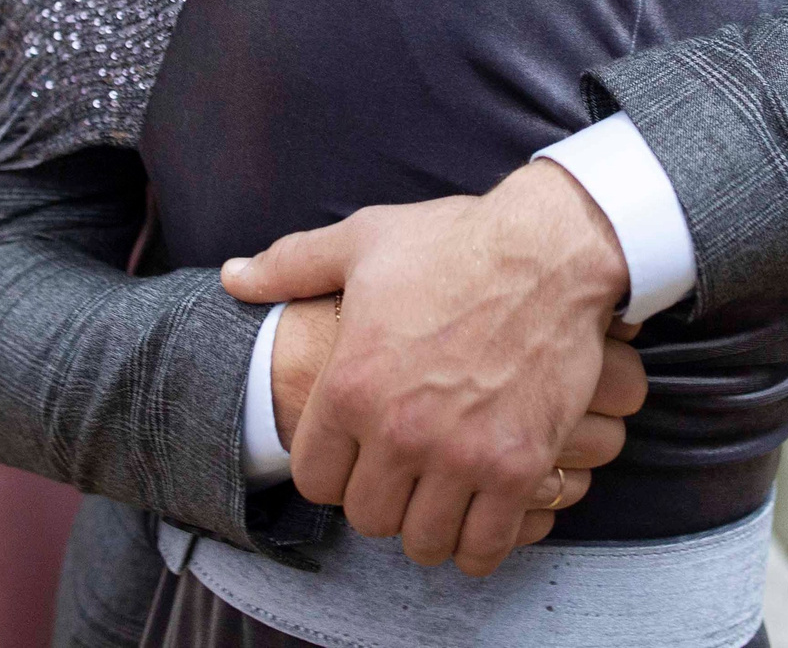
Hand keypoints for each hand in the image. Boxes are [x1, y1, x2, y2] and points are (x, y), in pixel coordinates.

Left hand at [223, 160, 634, 575]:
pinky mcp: (519, 467)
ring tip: (442, 497)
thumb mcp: (363, 241)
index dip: (333, 469)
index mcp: (351, 384)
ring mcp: (461, 454)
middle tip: (404, 474)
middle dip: (382, 498)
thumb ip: (291, 265)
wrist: (553, 249)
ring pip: (423, 542)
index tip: (357, 454)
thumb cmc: (456, 242)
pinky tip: (484, 514)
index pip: (313, 479)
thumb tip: (233, 278)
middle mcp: (399, 430)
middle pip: (367, 518)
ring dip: (429, 525)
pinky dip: (480, 542)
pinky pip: (484, 546)